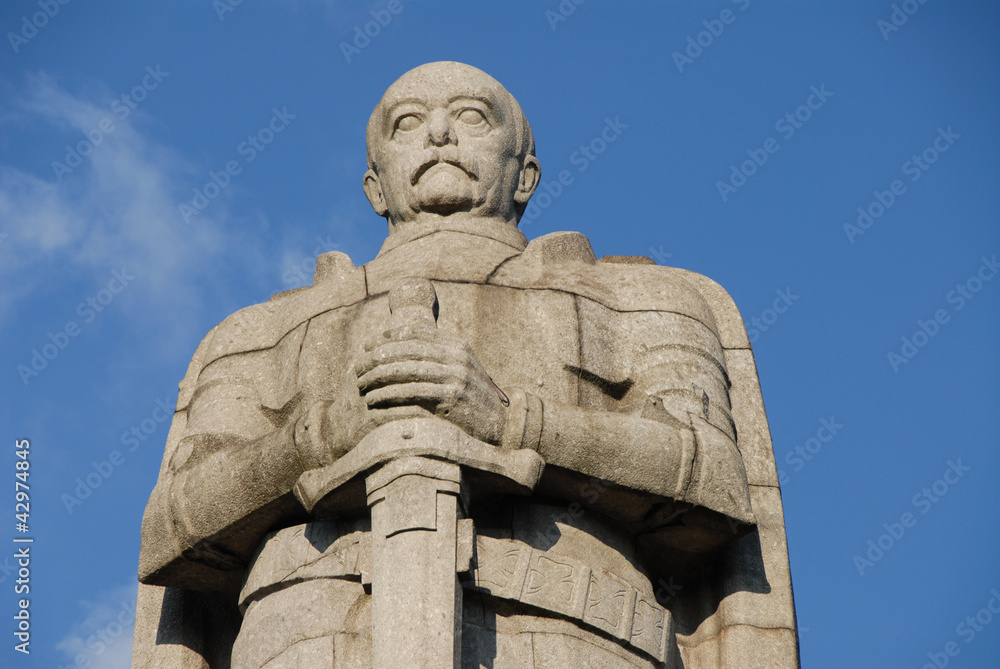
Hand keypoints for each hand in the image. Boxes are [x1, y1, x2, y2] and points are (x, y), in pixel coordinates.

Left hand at [355, 324, 506, 444]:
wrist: (500, 424)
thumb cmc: (472, 398)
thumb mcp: (460, 369)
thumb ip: (438, 356)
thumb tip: (403, 346)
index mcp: (456, 345)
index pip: (415, 333)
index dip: (387, 338)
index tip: (366, 346)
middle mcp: (456, 356)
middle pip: (407, 350)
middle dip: (377, 358)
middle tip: (357, 367)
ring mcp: (455, 376)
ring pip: (406, 370)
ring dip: (379, 377)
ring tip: (361, 384)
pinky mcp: (451, 398)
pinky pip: (412, 392)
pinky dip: (389, 395)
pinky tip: (374, 399)